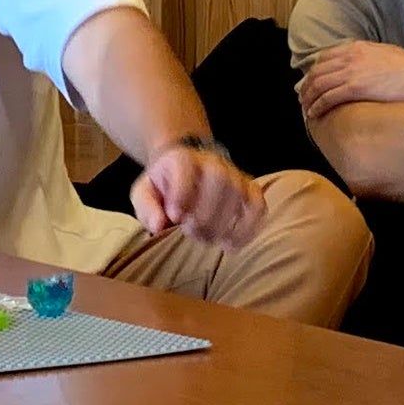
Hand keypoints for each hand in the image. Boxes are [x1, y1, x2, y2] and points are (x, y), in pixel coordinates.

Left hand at [131, 139, 262, 247]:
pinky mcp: (250, 190)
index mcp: (182, 159)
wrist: (187, 168)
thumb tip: (158, 225)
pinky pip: (258, 205)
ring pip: (239, 193)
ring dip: (225, 223)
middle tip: (192, 232)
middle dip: (206, 212)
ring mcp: (234, 175)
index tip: (176, 216)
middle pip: (219, 180)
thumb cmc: (164, 185)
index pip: (186, 167)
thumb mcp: (145, 192)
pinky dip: (249, 227)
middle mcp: (212, 162)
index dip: (182, 191)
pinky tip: (232, 245)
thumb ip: (147, 207)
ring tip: (209, 239)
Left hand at [297, 39, 403, 116]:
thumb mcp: (389, 57)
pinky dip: (317, 106)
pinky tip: (315, 115)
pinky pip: (327, 98)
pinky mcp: (355, 88)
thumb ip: (371, 60)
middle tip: (304, 99)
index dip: (315, 71)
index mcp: (359, 47)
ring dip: (308, 98)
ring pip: (318, 84)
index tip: (312, 82)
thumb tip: (365, 70)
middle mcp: (352, 56)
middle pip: (318, 70)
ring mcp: (352, 71)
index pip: (326, 57)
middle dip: (307, 85)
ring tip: (307, 110)